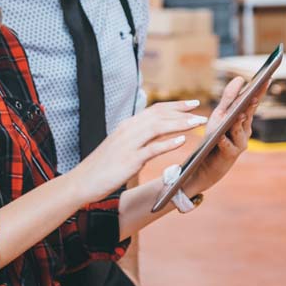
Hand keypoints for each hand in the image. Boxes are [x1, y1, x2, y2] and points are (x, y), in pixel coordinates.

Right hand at [69, 101, 206, 202]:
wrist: (83, 181)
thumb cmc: (104, 166)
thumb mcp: (123, 145)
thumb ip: (140, 136)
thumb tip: (159, 129)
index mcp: (128, 125)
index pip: (156, 109)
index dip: (176, 105)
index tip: (193, 103)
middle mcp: (129, 130)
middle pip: (160, 115)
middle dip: (183, 113)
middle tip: (202, 114)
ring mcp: (128, 144)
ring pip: (158, 128)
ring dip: (180, 124)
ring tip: (198, 124)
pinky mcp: (129, 160)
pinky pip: (152, 149)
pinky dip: (168, 143)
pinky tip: (183, 141)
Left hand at [185, 77, 269, 195]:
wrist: (205, 165)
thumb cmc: (214, 138)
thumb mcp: (220, 116)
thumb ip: (229, 98)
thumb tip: (240, 78)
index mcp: (244, 120)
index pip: (253, 102)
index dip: (260, 91)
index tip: (267, 77)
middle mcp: (245, 131)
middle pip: (249, 115)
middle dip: (252, 105)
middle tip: (255, 94)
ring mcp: (239, 144)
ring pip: (240, 131)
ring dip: (239, 123)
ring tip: (239, 114)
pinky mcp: (229, 156)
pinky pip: (227, 147)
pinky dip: (224, 142)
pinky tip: (221, 138)